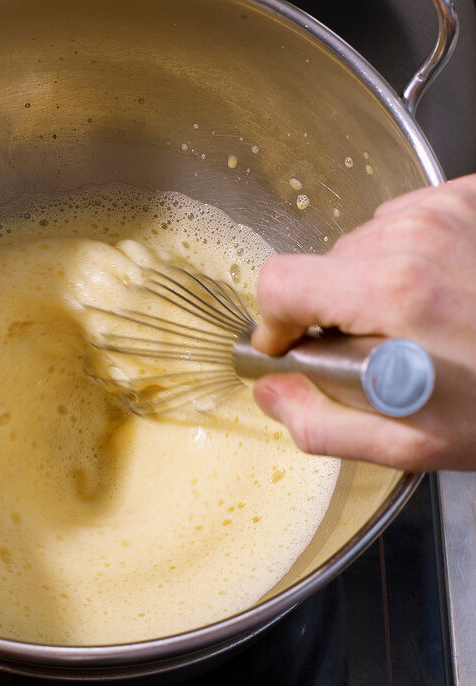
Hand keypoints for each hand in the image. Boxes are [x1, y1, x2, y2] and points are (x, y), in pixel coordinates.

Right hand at [251, 174, 475, 469]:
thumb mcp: (410, 443)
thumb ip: (322, 425)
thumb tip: (273, 395)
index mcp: (390, 293)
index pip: (281, 284)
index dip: (277, 324)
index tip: (293, 348)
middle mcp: (415, 236)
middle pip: (322, 265)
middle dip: (333, 310)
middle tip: (379, 352)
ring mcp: (450, 210)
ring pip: (365, 241)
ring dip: (373, 282)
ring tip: (422, 323)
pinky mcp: (474, 199)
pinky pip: (409, 220)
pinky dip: (412, 256)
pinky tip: (446, 293)